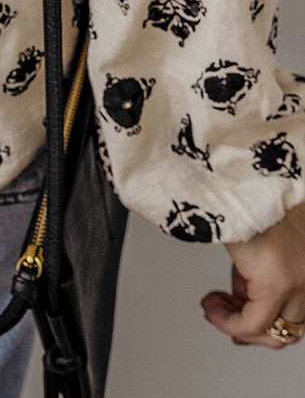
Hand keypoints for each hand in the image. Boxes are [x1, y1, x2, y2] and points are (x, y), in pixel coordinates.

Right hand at [202, 202, 304, 348]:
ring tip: (214, 304)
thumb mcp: (261, 236)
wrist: (243, 175)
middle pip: (288, 328)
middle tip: (224, 313)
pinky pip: (251, 322)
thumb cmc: (248, 194)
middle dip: (251, 327)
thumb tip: (242, 293)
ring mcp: (296, 282)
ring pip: (273, 333)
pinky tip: (211, 304)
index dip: (266, 321)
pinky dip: (227, 321)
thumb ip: (260, 267)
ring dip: (237, 324)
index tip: (237, 310)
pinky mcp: (275, 283)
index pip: (296, 312)